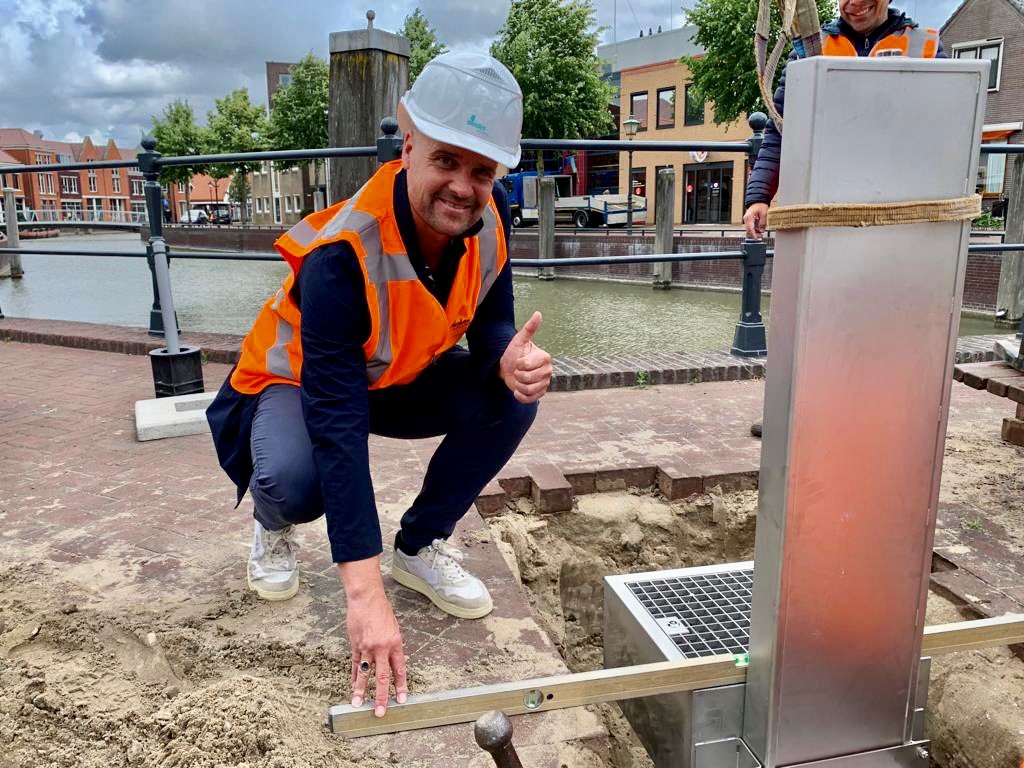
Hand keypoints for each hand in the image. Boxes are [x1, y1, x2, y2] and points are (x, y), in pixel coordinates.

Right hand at [339, 558, 407, 716]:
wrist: (366, 597)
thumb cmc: (382, 611)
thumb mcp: (394, 628)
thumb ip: (392, 646)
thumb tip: (390, 663)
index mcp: (395, 643)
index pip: (399, 669)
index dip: (401, 686)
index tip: (401, 700)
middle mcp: (382, 648)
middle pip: (382, 677)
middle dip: (382, 696)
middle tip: (380, 712)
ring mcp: (367, 647)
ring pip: (364, 674)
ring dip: (361, 691)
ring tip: (358, 704)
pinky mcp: (355, 644)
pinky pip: (354, 664)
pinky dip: (353, 676)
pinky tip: (352, 686)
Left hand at [499, 311, 552, 403]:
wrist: (508, 369)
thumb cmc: (513, 353)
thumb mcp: (519, 340)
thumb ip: (529, 328)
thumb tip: (538, 313)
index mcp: (545, 358)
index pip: (527, 366)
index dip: (519, 364)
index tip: (518, 361)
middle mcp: (548, 371)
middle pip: (528, 378)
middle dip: (517, 375)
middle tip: (517, 370)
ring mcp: (545, 383)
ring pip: (528, 390)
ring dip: (518, 385)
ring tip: (518, 379)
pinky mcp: (540, 394)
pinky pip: (529, 399)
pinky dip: (520, 396)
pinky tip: (517, 389)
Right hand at [743, 203, 768, 239]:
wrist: (758, 201)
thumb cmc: (760, 205)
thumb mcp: (764, 214)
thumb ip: (763, 223)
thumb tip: (761, 230)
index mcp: (749, 217)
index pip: (750, 228)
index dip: (753, 234)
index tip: (756, 238)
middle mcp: (746, 219)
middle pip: (748, 230)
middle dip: (754, 234)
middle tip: (760, 236)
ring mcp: (746, 220)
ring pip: (749, 229)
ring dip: (754, 232)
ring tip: (761, 232)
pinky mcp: (748, 220)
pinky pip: (750, 226)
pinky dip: (754, 229)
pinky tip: (758, 229)